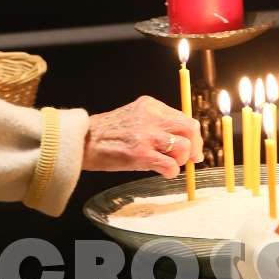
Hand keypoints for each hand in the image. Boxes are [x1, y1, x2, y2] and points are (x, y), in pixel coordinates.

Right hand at [82, 95, 202, 178]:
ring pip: (184, 147)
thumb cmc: (109, 134)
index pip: (185, 117)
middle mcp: (151, 117)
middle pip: (190, 129)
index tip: (194, 148)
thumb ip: (157, 124)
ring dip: (181, 160)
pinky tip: (163, 172)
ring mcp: (146, 135)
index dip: (193, 136)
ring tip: (169, 164)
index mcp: (150, 105)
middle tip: (190, 159)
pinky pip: (171, 165)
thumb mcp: (135, 118)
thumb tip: (186, 143)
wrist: (84, 142)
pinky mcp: (141, 154)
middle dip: (194, 147)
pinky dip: (171, 172)